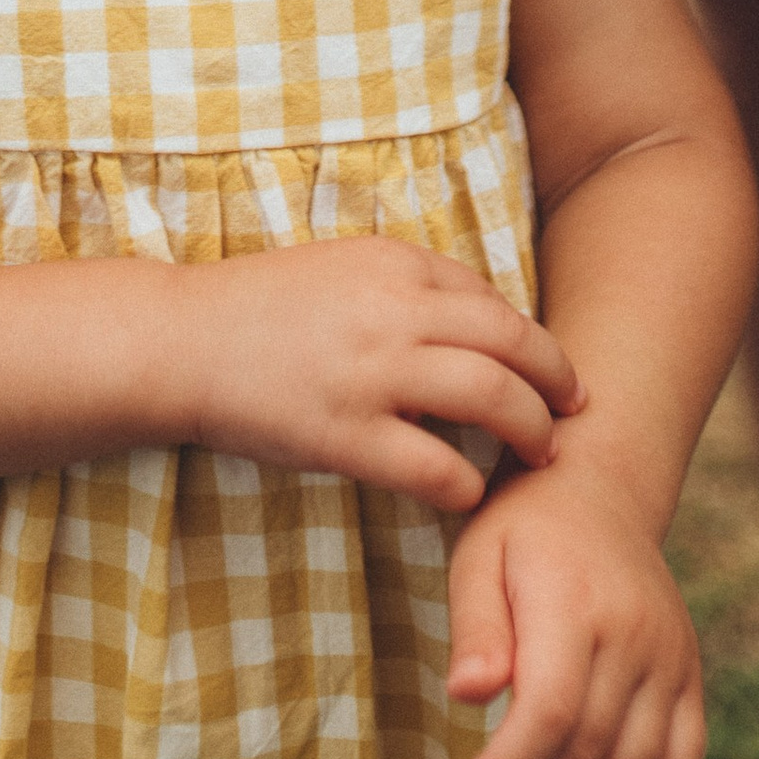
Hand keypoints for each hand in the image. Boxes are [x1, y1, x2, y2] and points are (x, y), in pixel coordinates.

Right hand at [175, 239, 583, 510]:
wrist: (182, 340)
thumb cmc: (260, 308)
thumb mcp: (340, 269)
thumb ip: (406, 289)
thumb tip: (477, 330)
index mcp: (393, 263)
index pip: (491, 299)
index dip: (530, 339)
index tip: (546, 367)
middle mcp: (393, 310)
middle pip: (512, 342)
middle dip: (557, 379)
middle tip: (576, 407)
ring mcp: (372, 373)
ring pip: (492, 399)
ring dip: (531, 431)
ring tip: (544, 454)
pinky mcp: (346, 435)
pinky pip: (436, 468)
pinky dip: (467, 486)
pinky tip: (471, 494)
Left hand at [443, 464, 705, 758]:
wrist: (599, 488)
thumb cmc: (521, 527)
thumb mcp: (478, 556)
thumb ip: (476, 627)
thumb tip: (466, 697)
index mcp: (576, 602)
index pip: (550, 714)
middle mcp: (636, 636)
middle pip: (589, 754)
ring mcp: (672, 659)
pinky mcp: (689, 677)